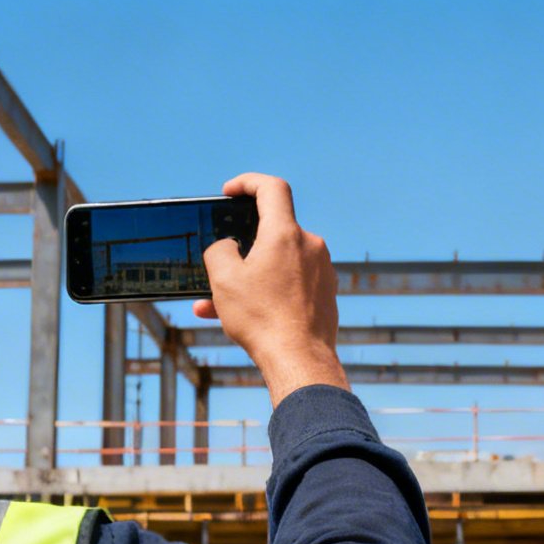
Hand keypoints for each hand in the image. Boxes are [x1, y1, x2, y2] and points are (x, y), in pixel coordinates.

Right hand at [193, 173, 347, 405]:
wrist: (300, 360)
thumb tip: (226, 247)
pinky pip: (291, 281)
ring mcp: (321, 269)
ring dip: (250, 275)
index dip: (248, 182)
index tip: (230, 192)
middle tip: (219, 261)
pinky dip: (268, 290)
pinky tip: (244, 315)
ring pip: (278, 262)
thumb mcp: (224, 280)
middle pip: (272, 231)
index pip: (271, 188)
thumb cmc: (262, 319)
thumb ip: (219, 251)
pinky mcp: (326, 291)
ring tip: (218, 303)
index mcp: (285, 234)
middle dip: (242, 245)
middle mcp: (309, 245)